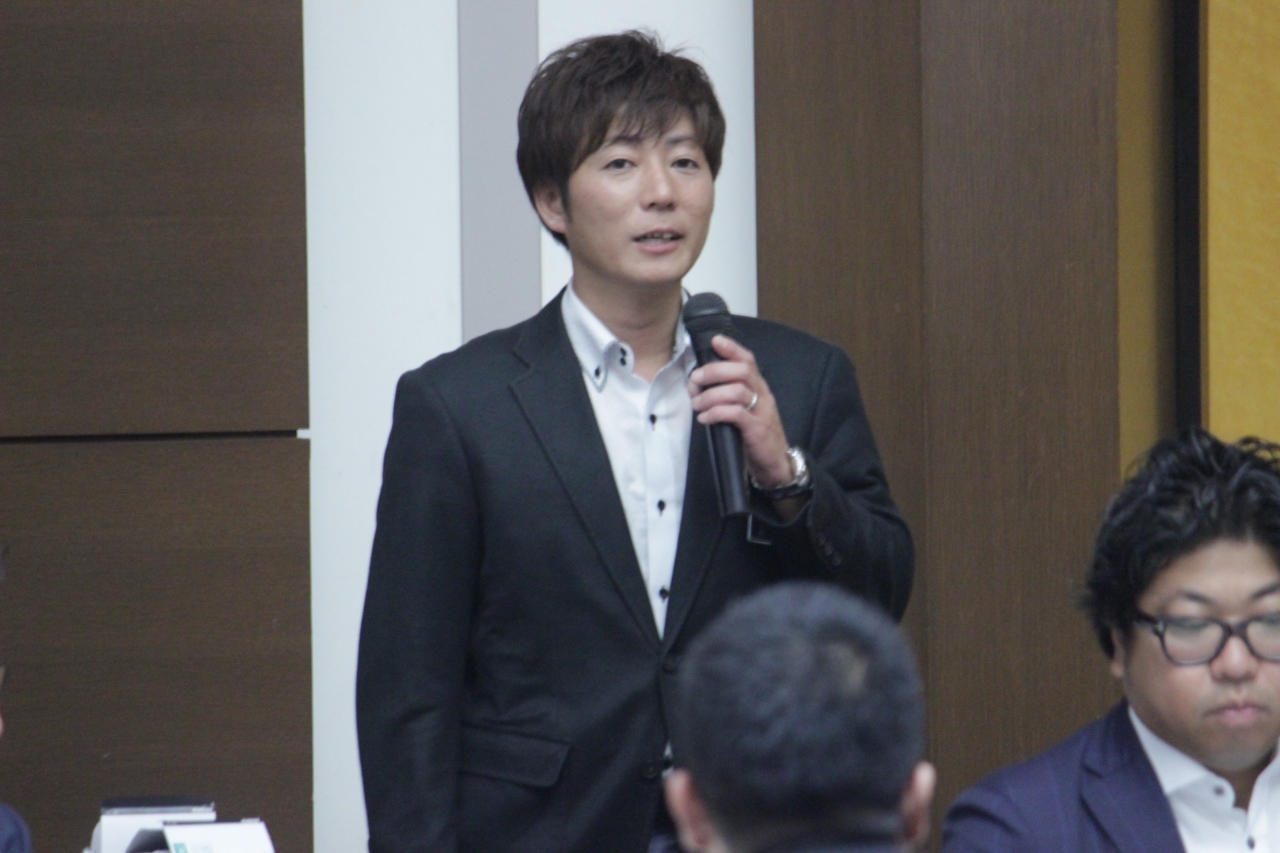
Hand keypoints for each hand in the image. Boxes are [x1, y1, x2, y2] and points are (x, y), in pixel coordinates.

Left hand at [688, 335, 792, 489]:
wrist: (774, 464)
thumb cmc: (754, 435)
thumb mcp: (744, 410)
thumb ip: (728, 395)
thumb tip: (698, 385)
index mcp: (759, 387)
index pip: (748, 360)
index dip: (732, 348)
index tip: (714, 341)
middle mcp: (763, 395)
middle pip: (741, 371)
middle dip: (714, 371)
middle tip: (695, 380)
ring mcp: (762, 412)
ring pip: (737, 391)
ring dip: (711, 395)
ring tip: (697, 404)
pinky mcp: (757, 430)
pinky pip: (736, 414)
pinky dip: (716, 413)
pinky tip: (705, 419)